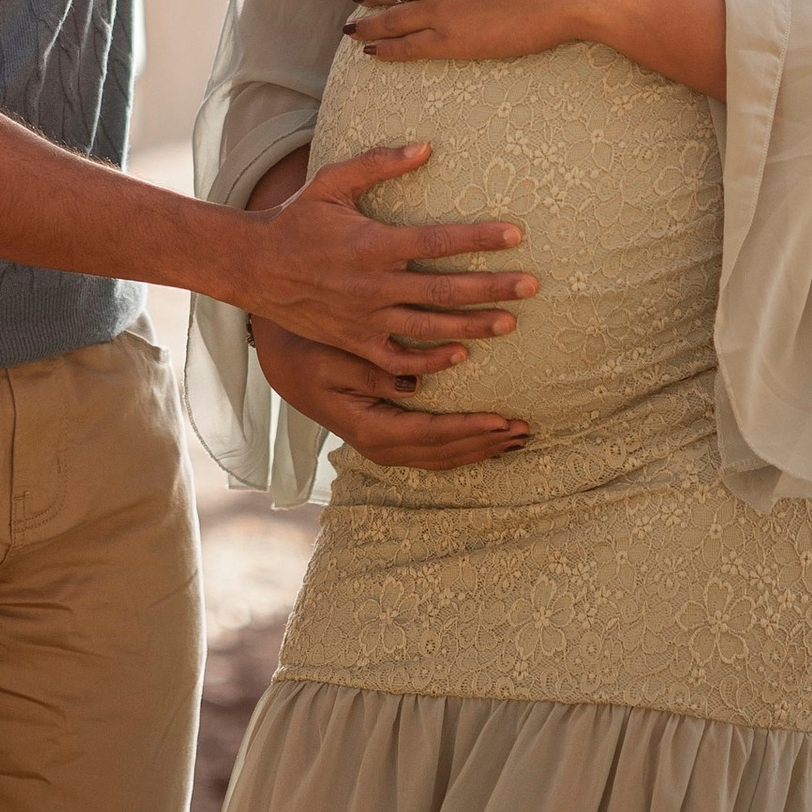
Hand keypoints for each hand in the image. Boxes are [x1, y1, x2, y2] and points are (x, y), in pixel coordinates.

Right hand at [212, 139, 536, 369]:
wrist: (255, 267)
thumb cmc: (297, 219)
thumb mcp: (332, 182)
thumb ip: (378, 162)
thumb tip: (426, 147)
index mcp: (374, 244)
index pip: (437, 241)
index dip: (479, 239)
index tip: (516, 234)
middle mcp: (375, 285)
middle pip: (445, 290)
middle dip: (493, 288)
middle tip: (532, 286)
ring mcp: (366, 318)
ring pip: (430, 329)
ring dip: (473, 327)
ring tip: (510, 324)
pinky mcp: (355, 342)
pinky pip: (400, 358)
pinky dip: (431, 361)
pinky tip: (460, 356)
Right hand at [250, 317, 529, 470]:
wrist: (287, 364)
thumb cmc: (312, 353)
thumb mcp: (337, 358)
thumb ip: (376, 372)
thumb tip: (416, 386)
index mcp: (371, 429)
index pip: (432, 435)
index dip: (470, 428)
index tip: (503, 419)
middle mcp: (381, 447)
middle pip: (445, 452)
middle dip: (486, 441)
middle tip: (524, 428)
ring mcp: (386, 448)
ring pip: (444, 457)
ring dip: (482, 448)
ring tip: (518, 436)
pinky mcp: (391, 440)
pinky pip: (436, 451)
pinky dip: (467, 447)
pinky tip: (491, 439)